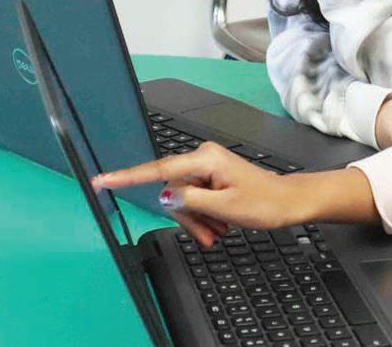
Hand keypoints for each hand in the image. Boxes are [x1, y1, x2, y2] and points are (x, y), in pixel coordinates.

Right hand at [93, 142, 374, 245]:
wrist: (289, 202)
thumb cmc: (264, 202)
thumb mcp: (224, 207)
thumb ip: (189, 201)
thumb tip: (163, 196)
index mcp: (204, 159)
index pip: (157, 169)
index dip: (127, 177)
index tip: (102, 180)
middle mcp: (203, 158)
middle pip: (172, 192)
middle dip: (187, 217)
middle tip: (210, 233)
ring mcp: (207, 168)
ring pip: (183, 201)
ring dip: (197, 221)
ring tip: (219, 231)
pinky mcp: (212, 178)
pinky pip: (195, 201)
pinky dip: (204, 217)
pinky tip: (220, 225)